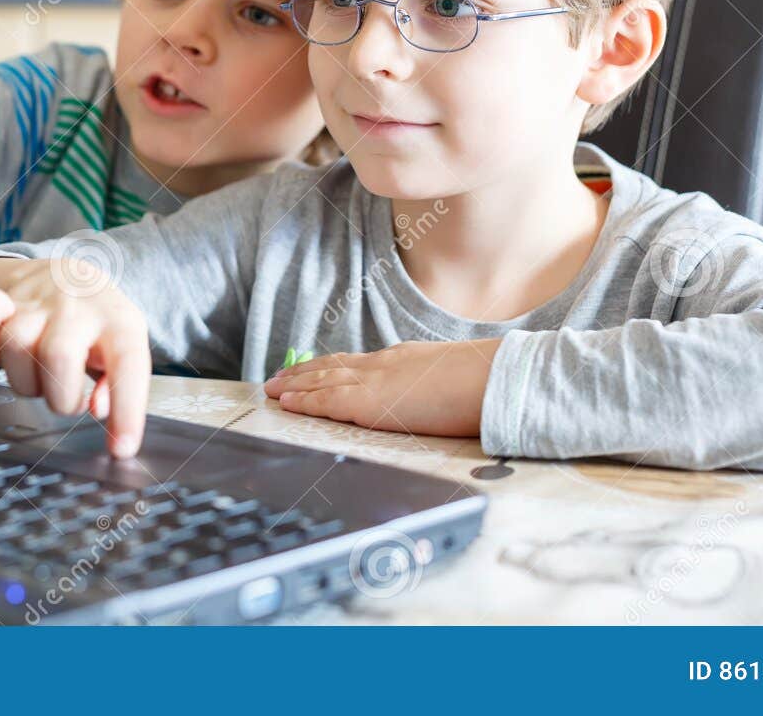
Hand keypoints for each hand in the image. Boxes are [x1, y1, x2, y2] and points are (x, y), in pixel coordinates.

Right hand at [0, 257, 149, 457]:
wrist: (69, 276)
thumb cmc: (98, 325)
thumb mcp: (123, 350)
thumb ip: (119, 384)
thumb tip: (100, 409)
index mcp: (119, 321)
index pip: (127, 365)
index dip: (126, 409)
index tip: (121, 448)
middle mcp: (78, 306)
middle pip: (58, 357)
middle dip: (59, 397)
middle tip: (65, 398)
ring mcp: (37, 300)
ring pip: (15, 346)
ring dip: (24, 380)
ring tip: (39, 376)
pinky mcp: (2, 298)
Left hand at [261, 339, 503, 437]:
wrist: (491, 379)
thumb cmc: (484, 382)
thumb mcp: (455, 380)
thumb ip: (437, 386)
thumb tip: (440, 397)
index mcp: (404, 359)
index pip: (358, 361)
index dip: (332, 365)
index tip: (314, 368)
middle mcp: (383, 364)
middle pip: (333, 366)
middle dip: (304, 372)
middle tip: (279, 377)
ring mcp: (374, 381)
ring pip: (322, 380)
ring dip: (294, 384)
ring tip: (272, 388)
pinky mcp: (368, 403)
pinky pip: (326, 401)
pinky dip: (303, 401)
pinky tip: (285, 402)